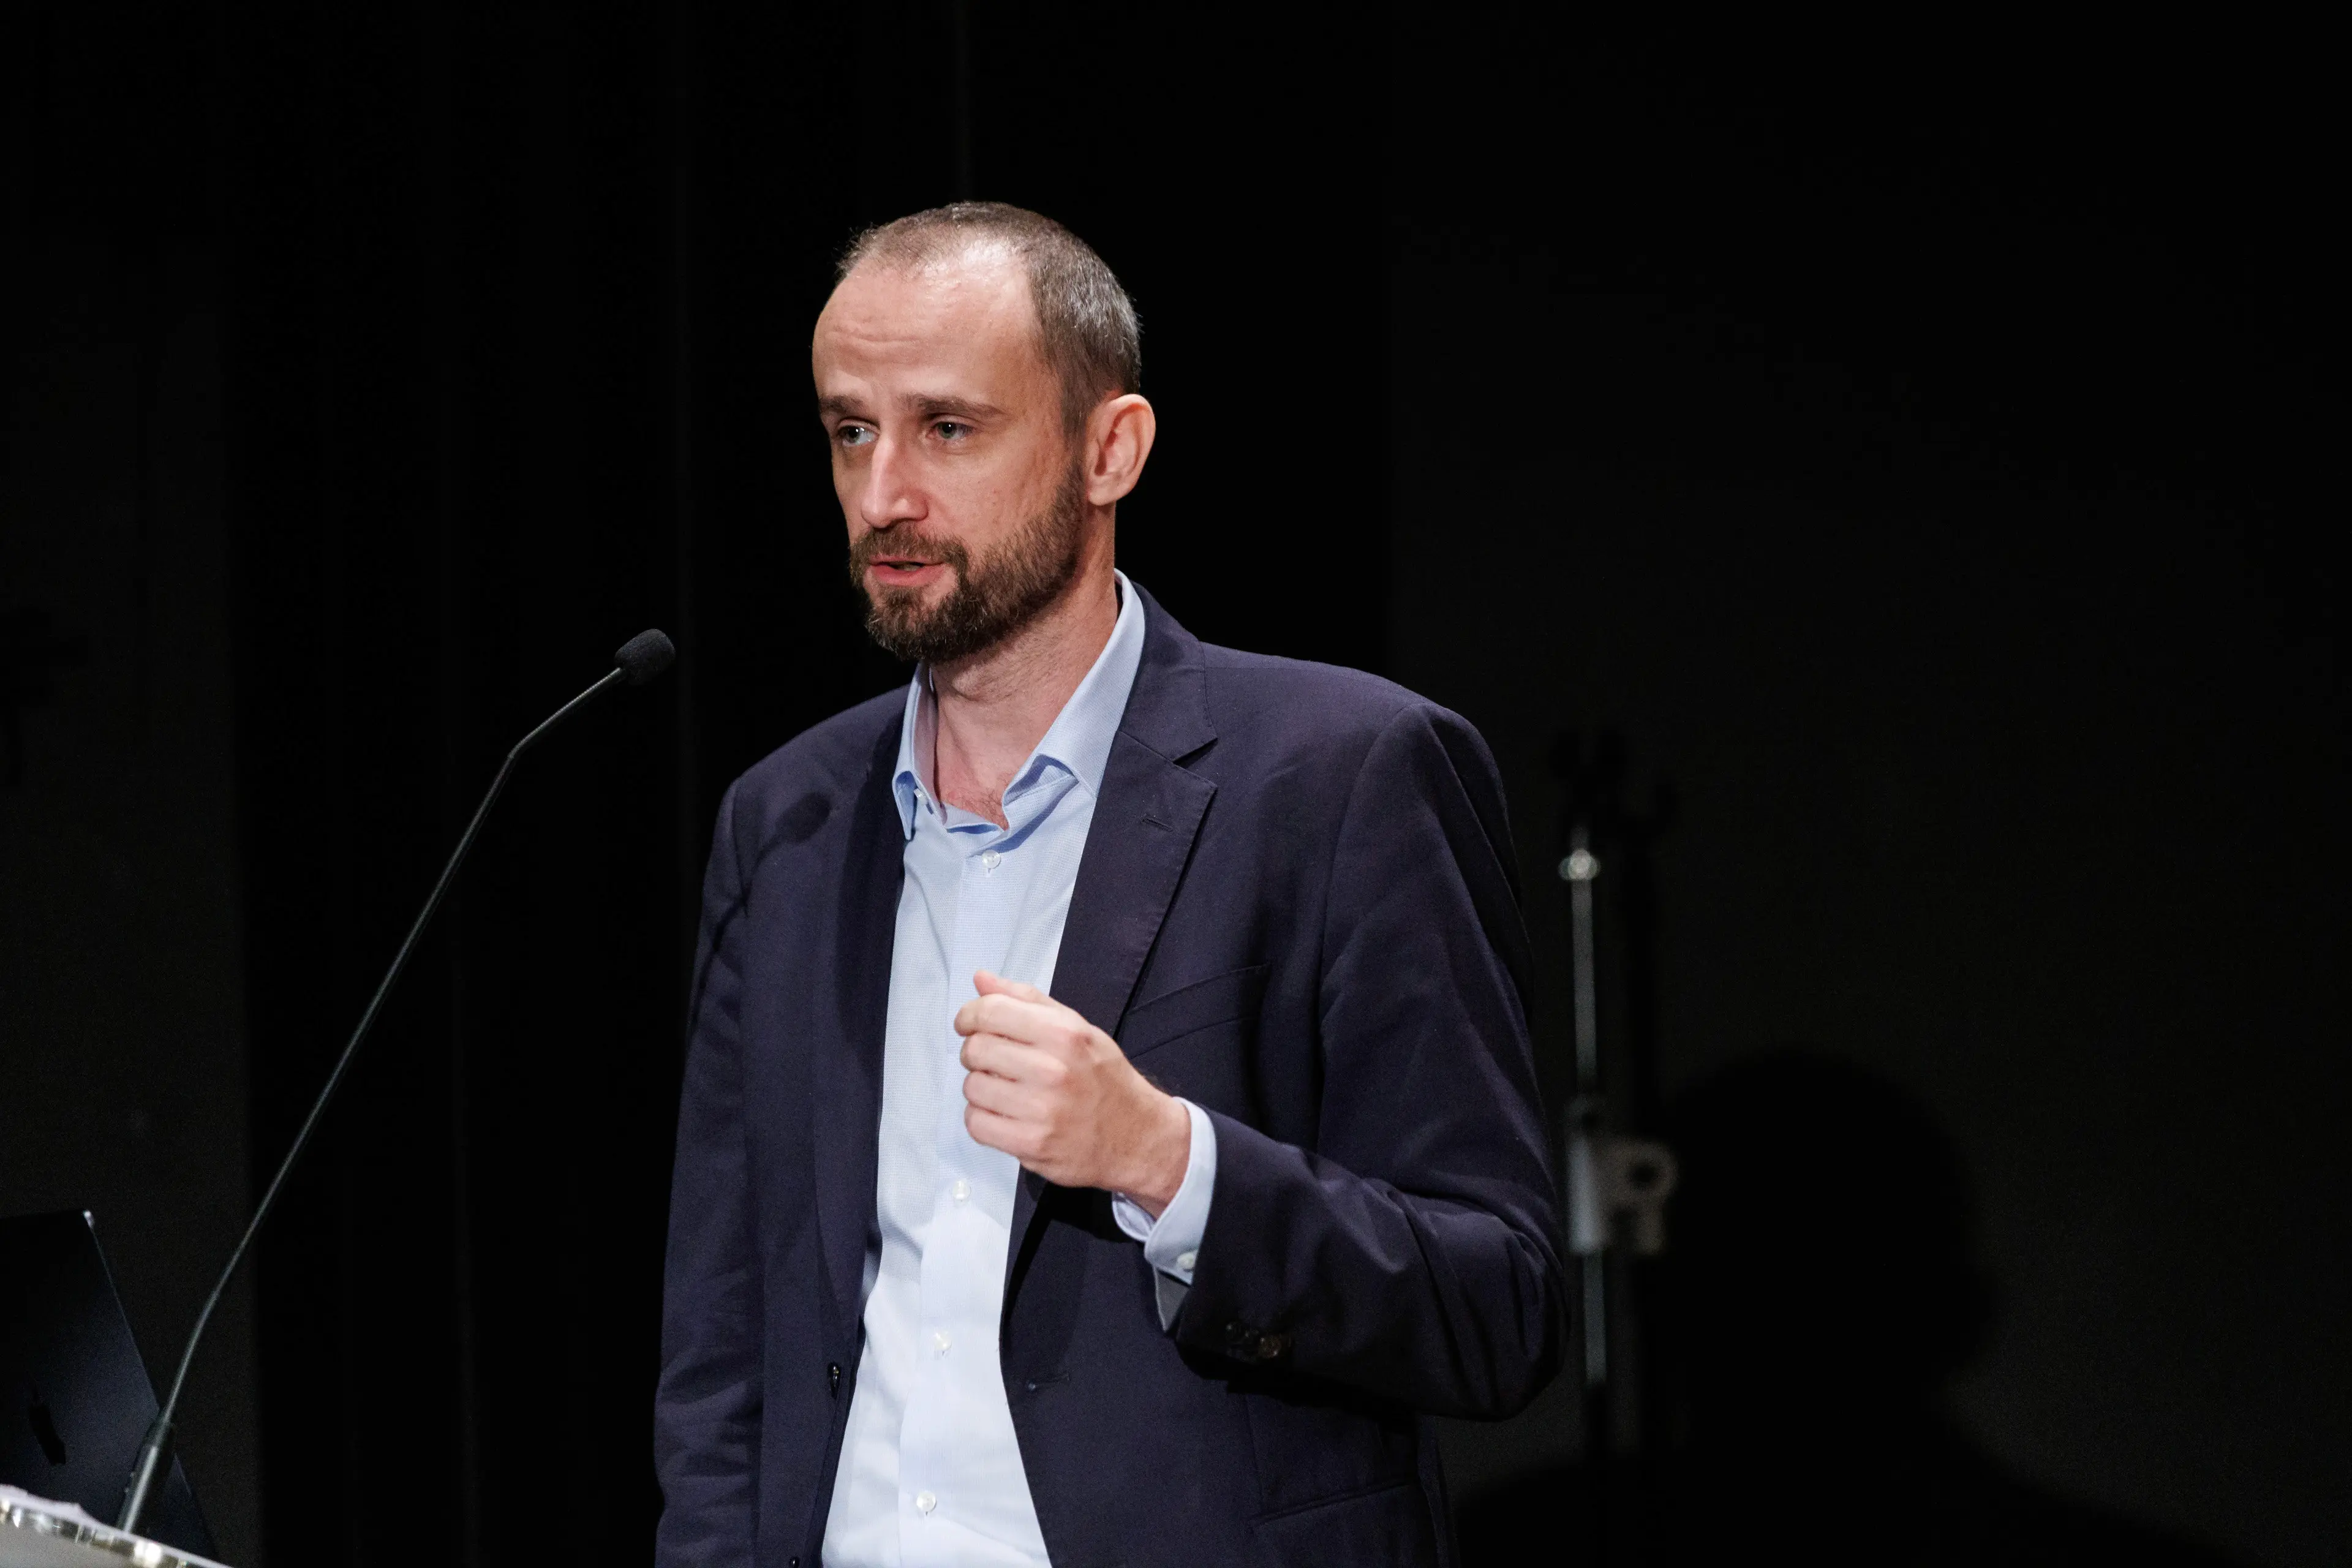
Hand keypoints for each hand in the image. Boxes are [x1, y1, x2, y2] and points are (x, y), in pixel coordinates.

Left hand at [955, 970, 1191, 1213]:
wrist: (1136, 1136)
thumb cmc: (1103, 1078)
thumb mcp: (1078, 1028)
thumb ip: (1027, 1001)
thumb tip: (981, 979)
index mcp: (1064, 1034)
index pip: (991, 1012)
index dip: (969, 1015)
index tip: (969, 1024)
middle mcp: (1053, 1070)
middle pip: (976, 1049)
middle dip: (976, 1052)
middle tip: (993, 1060)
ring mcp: (1041, 1111)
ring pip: (972, 1087)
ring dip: (982, 1086)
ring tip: (1005, 1089)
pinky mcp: (1031, 1145)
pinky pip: (977, 1124)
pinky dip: (982, 1118)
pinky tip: (1004, 1114)